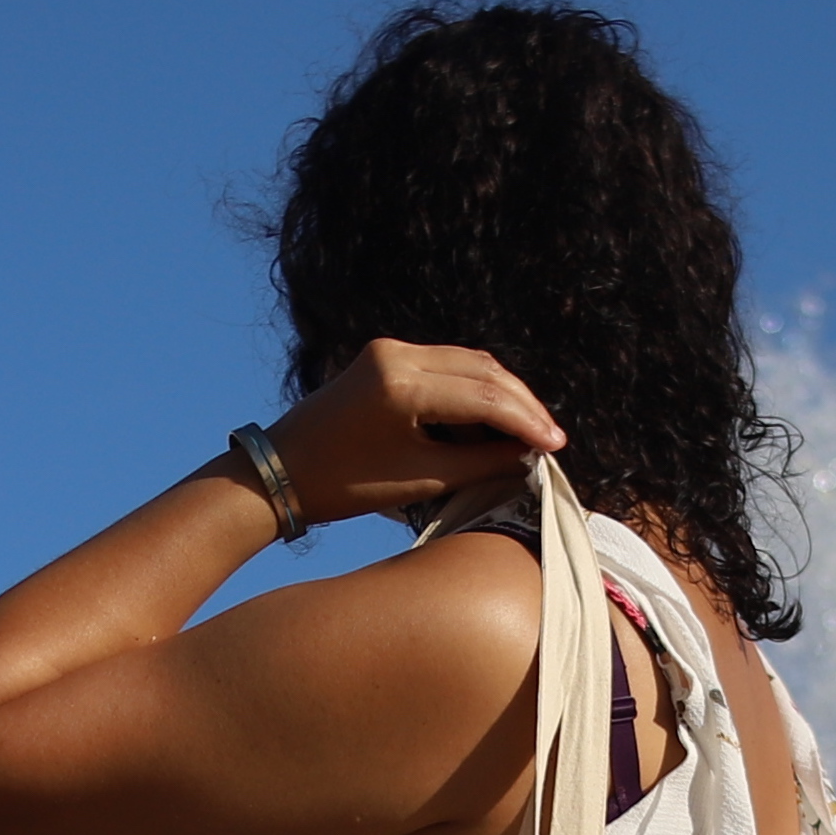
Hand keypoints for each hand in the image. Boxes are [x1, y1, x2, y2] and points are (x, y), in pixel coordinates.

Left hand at [269, 339, 562, 529]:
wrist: (281, 469)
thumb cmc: (344, 484)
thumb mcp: (420, 481)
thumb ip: (479, 464)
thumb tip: (526, 457)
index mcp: (401, 385)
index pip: (484, 396)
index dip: (526, 422)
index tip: (555, 447)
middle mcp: (397, 355)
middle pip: (482, 369)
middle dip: (521, 404)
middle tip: (550, 438)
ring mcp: (389, 350)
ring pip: (468, 362)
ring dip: (501, 395)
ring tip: (527, 432)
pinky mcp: (385, 356)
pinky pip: (446, 366)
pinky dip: (474, 390)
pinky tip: (492, 421)